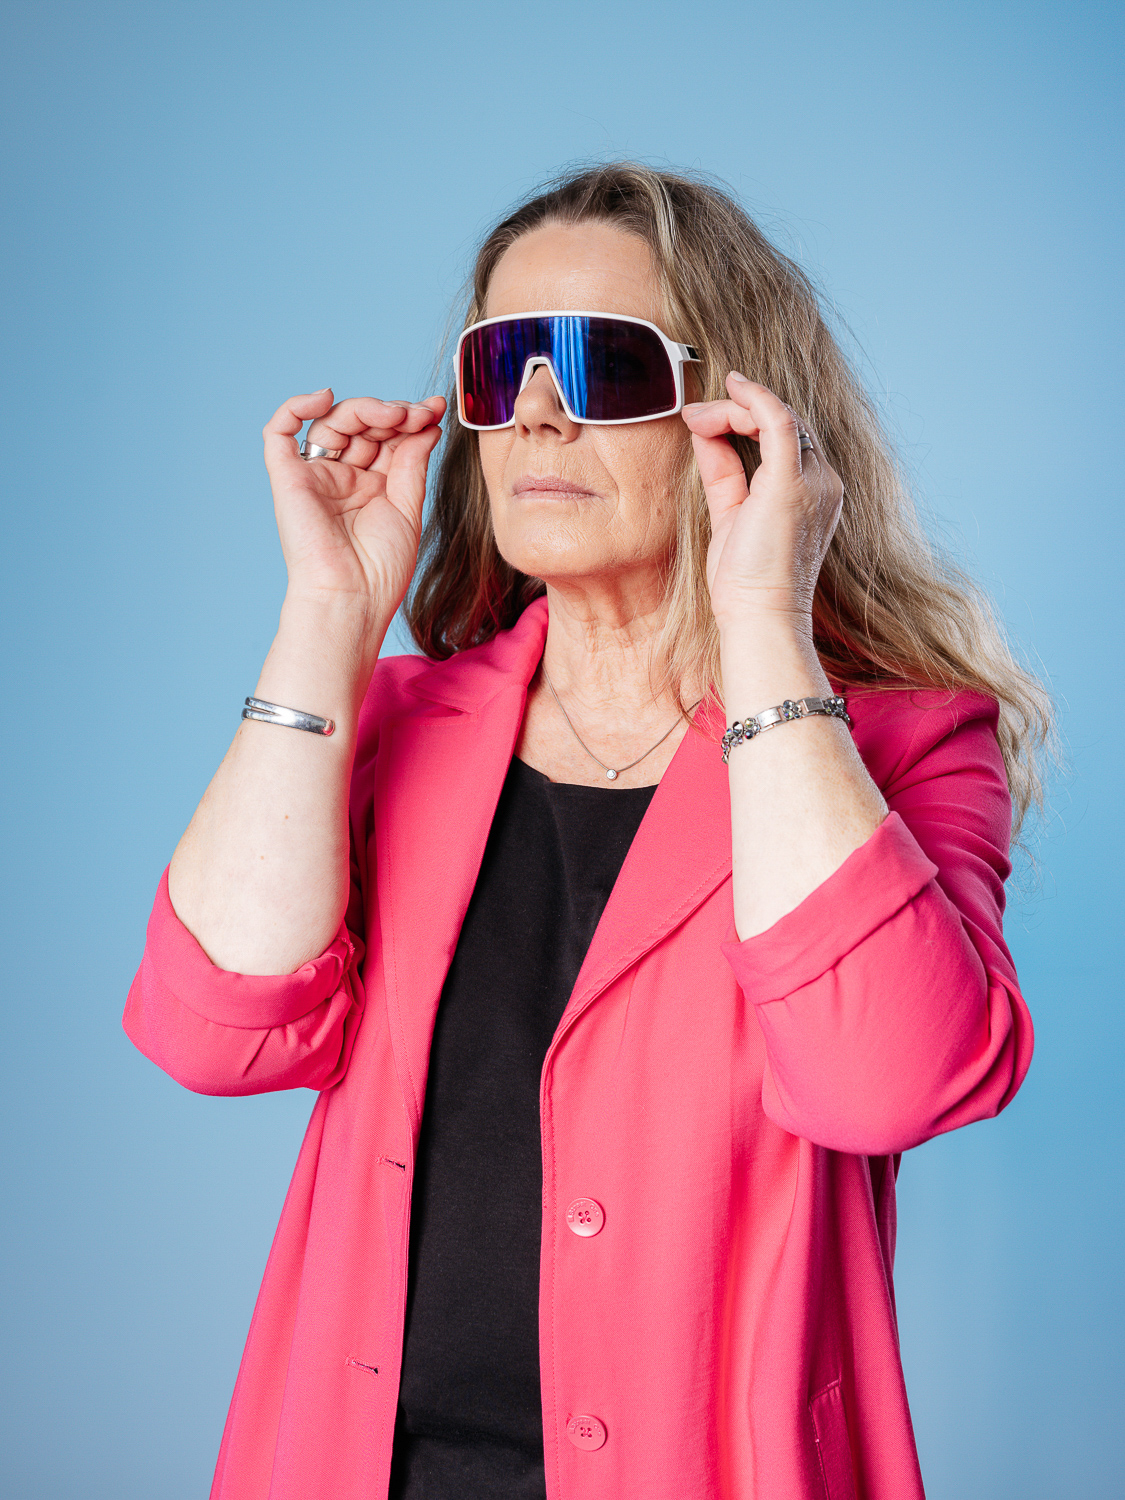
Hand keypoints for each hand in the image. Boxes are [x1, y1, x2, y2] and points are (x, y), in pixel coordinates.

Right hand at [262, 388, 445, 618]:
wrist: (352, 598)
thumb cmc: (381, 569)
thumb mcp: (408, 509)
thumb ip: (413, 463)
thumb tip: (427, 423)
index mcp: (372, 487)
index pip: (388, 439)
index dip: (410, 419)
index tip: (436, 409)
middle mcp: (342, 479)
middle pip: (362, 426)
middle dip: (392, 413)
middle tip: (418, 414)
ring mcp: (315, 476)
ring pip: (331, 422)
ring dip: (364, 409)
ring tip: (393, 415)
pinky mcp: (287, 479)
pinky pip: (279, 433)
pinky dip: (296, 407)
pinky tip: (325, 397)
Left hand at [682, 373, 842, 629]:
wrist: (759, 616)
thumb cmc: (745, 581)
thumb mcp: (730, 516)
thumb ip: (723, 474)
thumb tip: (705, 433)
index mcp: (813, 493)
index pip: (785, 437)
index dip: (744, 419)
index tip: (703, 420)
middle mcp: (823, 482)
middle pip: (784, 421)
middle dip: (736, 409)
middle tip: (694, 413)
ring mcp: (813, 480)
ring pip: (779, 416)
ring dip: (735, 407)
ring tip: (697, 413)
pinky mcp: (792, 482)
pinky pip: (777, 419)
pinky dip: (752, 399)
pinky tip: (729, 389)